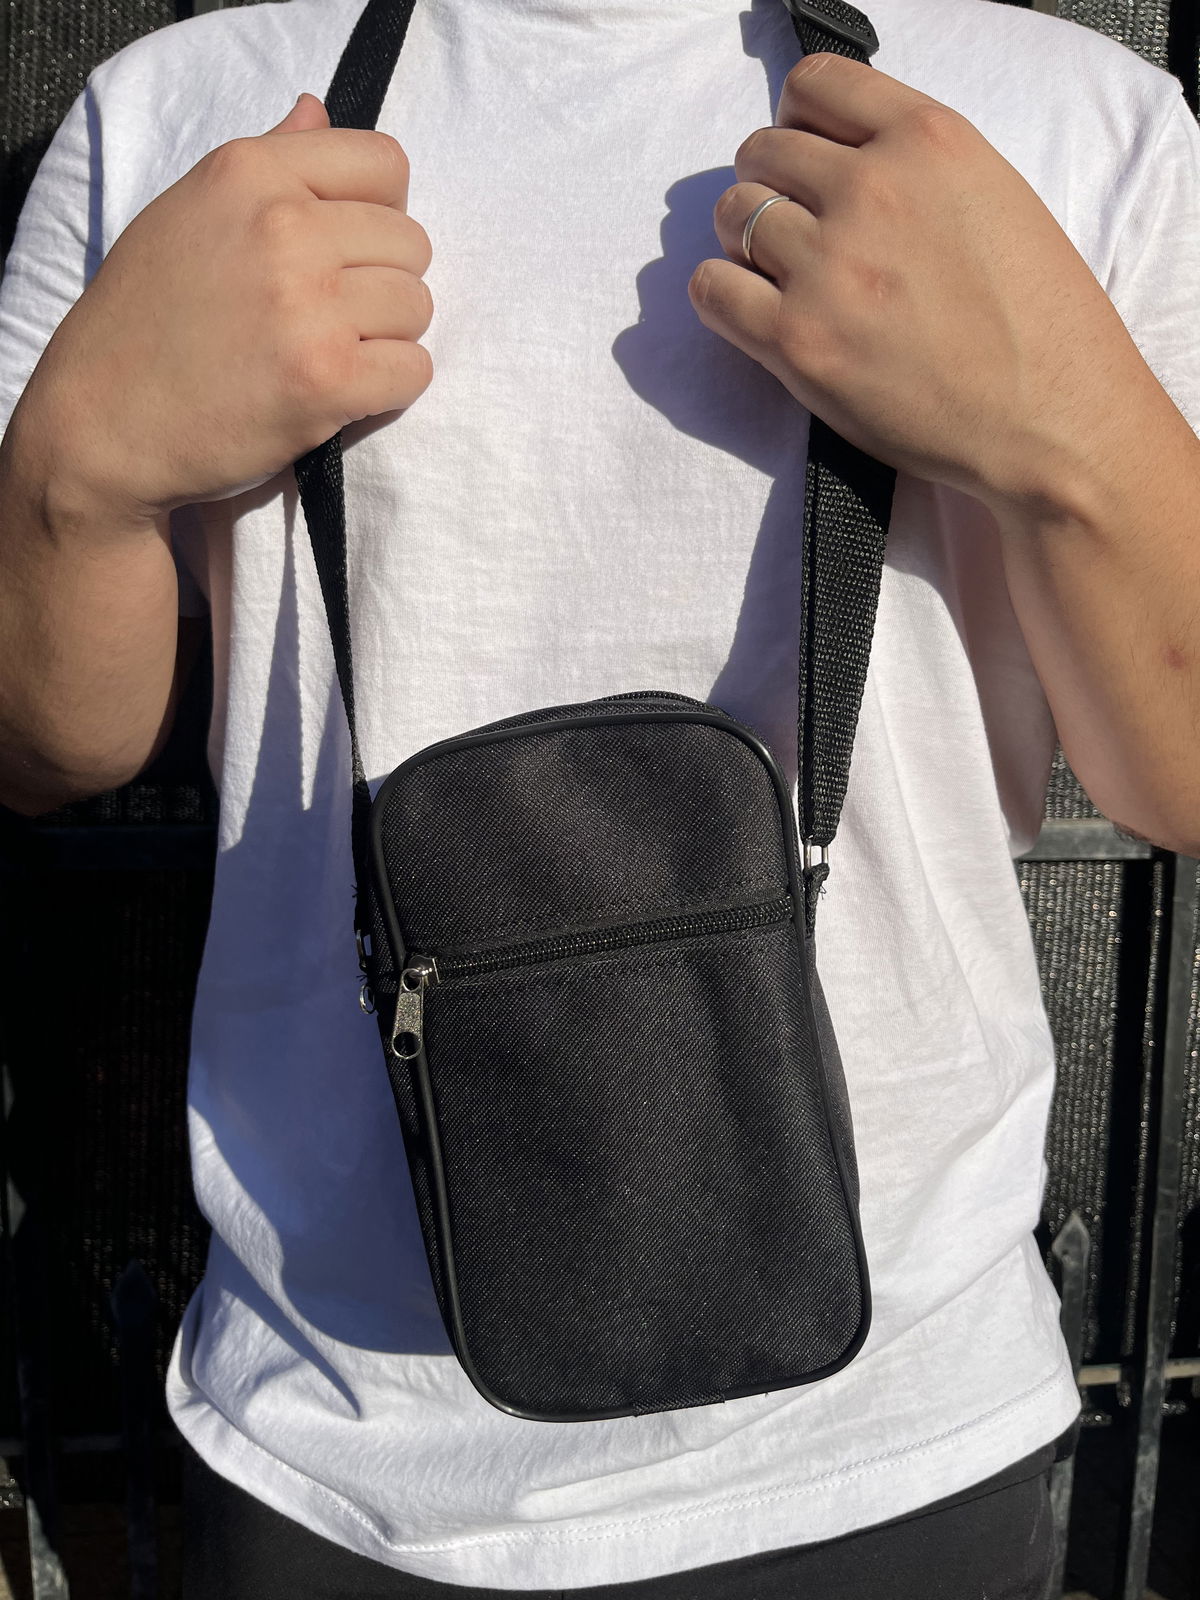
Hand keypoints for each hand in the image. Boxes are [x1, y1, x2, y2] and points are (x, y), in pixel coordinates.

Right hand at [21, 93, 432, 524]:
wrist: (103, 421)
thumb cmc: (145, 319)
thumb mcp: (190, 212)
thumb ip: (266, 164)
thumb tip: (318, 111)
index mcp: (251, 173)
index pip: (386, 164)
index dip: (380, 212)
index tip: (346, 250)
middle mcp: (285, 227)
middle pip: (410, 243)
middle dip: (383, 282)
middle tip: (330, 316)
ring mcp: (309, 305)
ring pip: (416, 307)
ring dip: (387, 337)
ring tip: (328, 352)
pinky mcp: (327, 379)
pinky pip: (413, 370)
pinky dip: (387, 387)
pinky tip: (339, 391)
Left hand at [688, 53, 1136, 515]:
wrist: (1049, 419)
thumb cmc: (1037, 322)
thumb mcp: (993, 196)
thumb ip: (914, 166)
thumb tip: (840, 164)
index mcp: (927, 139)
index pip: (816, 84)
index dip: (798, 120)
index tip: (805, 157)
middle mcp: (870, 189)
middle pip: (762, 151)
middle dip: (770, 185)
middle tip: (795, 230)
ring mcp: (826, 264)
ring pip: (732, 215)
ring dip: (744, 242)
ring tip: (782, 276)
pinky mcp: (797, 339)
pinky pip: (711, 289)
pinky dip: (721, 294)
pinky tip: (751, 310)